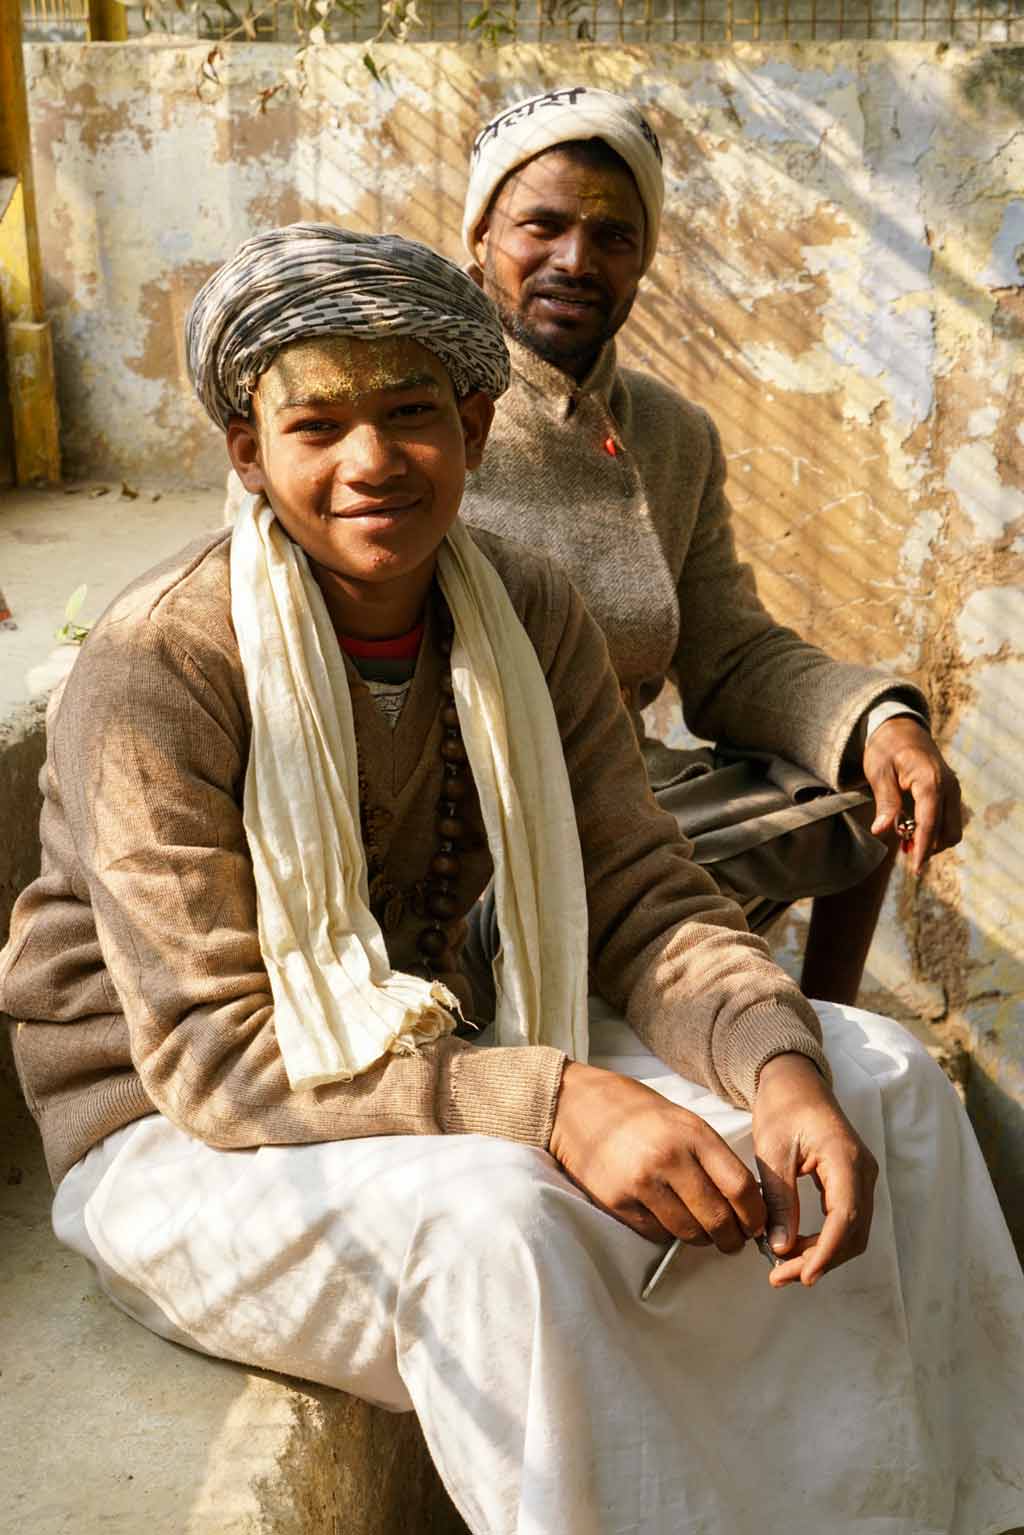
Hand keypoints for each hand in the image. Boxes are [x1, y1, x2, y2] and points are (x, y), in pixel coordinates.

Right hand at [550, 1061, 765, 1251]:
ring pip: (689, 1233)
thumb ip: (712, 1158)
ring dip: (701, 1238)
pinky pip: (657, 1233)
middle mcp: (669, 1158)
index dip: (755, 1216)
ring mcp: (642, 1183)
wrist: (577, 1107)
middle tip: (733, 1240)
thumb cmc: (637, 1114)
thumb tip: (745, 1203)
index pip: (740, 1188)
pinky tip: (665, 1215)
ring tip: (700, 1229)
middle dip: (732, 1238)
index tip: (756, 1225)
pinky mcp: (618, 1202)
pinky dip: (668, 1232)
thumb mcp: (683, 1121)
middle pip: (718, 1219)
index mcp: (693, 1134)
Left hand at [752, 1053, 877, 1287]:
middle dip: (819, 1259)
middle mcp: (863, 1171)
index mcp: (845, 1158)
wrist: (794, 1083)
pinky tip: (795, 1248)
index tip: (803, 1276)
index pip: (845, 1217)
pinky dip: (824, 1240)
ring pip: (852, 1231)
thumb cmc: (782, 1109)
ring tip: (782, 1268)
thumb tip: (780, 1247)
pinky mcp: (853, 1183)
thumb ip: (778, 1199)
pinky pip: (846, 1221)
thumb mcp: (773, 1152)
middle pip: (852, 1231)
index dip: (826, 1252)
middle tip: (779, 1276)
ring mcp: (862, 1177)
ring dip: (822, 1254)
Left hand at [863, 716, 962, 874]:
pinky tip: (913, 829)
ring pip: (952, 830)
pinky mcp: (951, 792)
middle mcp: (949, 786)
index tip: (915, 869)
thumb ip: (885, 802)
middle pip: (948, 833)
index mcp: (930, 780)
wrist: (900, 728)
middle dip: (928, 847)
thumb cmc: (886, 749)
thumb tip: (881, 832)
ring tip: (905, 838)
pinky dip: (935, 830)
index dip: (923, 848)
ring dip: (932, 841)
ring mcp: (953, 789)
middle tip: (902, 850)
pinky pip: (949, 820)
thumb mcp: (878, 772)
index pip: (930, 822)